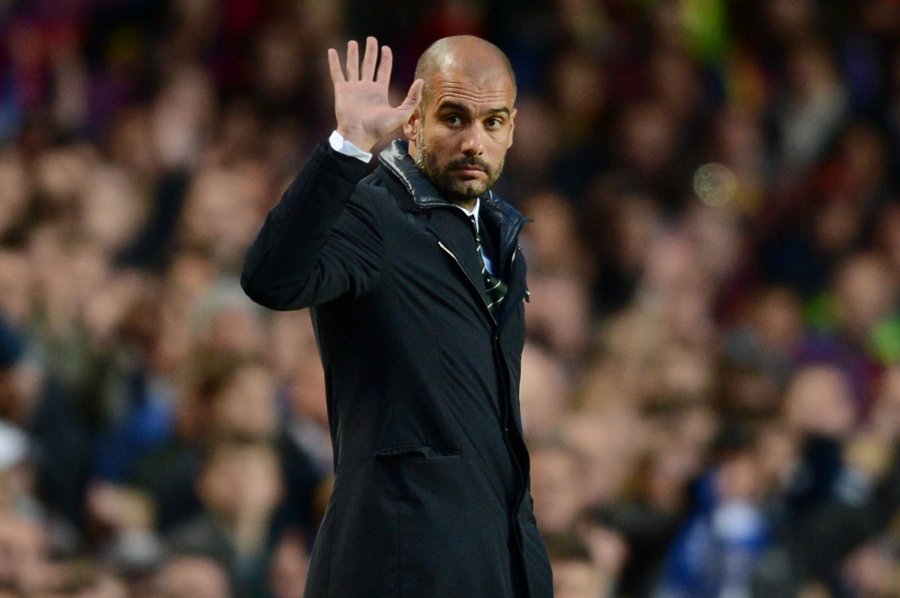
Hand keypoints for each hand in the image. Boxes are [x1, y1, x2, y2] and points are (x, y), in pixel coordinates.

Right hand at [328, 37, 422, 151]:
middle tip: (371, 39)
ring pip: (353, 66)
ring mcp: (353, 88)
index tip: (386, 48)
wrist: (359, 135)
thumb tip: (421, 81)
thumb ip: (412, 99)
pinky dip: (334, 62)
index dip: (385, 59)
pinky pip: (337, 73)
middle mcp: (366, 88)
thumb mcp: (402, 114)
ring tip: (353, 42)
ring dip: (353, 54)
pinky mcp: (341, 90)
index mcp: (379, 92)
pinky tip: (332, 51)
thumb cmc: (379, 128)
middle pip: (369, 64)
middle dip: (370, 52)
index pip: (383, 71)